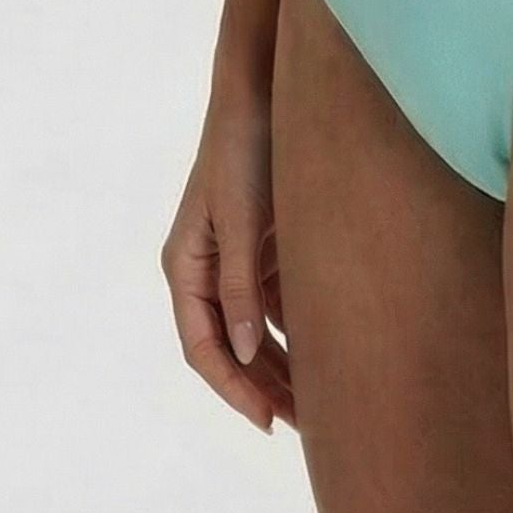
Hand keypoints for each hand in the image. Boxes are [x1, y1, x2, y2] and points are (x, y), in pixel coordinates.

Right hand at [161, 82, 296, 434]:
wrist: (264, 87)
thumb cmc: (244, 147)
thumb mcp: (242, 219)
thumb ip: (241, 287)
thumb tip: (243, 354)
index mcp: (185, 265)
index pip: (204, 347)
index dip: (233, 389)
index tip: (268, 421)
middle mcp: (205, 267)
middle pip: (232, 346)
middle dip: (264, 386)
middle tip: (306, 425)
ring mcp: (235, 256)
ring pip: (256, 329)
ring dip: (282, 363)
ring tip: (320, 401)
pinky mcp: (263, 242)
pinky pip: (276, 301)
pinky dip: (296, 327)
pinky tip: (327, 350)